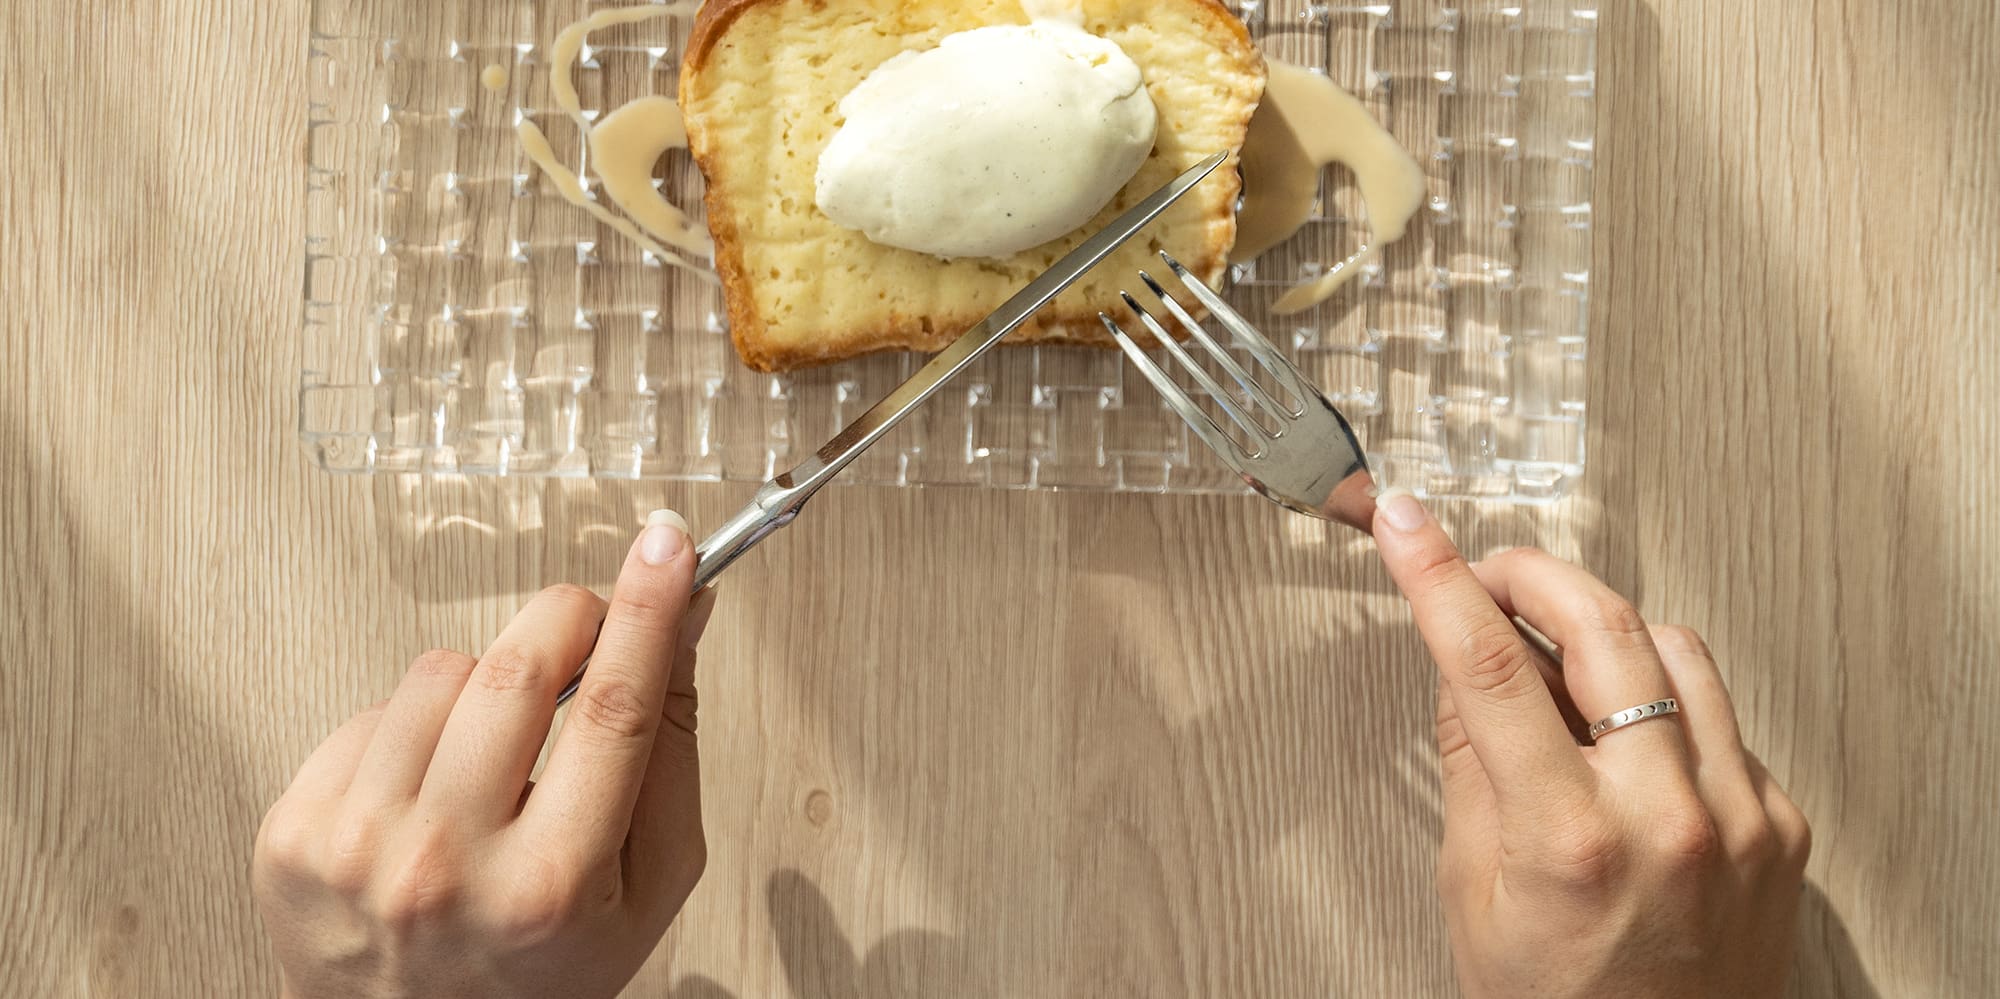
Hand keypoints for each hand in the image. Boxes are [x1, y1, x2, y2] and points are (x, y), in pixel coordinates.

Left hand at [253, 511, 714, 998]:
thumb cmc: (543, 969)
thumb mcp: (650, 885)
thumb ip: (670, 753)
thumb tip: (679, 626)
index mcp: (550, 885)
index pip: (615, 709)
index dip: (648, 611)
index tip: (668, 549)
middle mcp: (446, 866)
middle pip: (519, 670)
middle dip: (570, 616)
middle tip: (594, 620)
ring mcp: (356, 847)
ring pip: (439, 672)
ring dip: (487, 684)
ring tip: (497, 754)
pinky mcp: (293, 831)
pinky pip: (371, 710)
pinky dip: (414, 729)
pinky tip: (431, 788)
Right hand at [1371, 492, 1810, 998]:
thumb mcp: (1473, 892)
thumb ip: (1470, 763)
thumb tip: (1459, 658)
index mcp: (1571, 840)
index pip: (1492, 667)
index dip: (1439, 578)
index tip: (1409, 524)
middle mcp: (1669, 819)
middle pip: (1605, 626)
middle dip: (1535, 575)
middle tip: (1491, 571)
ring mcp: (1741, 817)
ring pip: (1676, 649)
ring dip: (1606, 628)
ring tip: (1557, 659)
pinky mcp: (1781, 824)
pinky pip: (1720, 712)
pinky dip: (1663, 697)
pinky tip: (1624, 732)